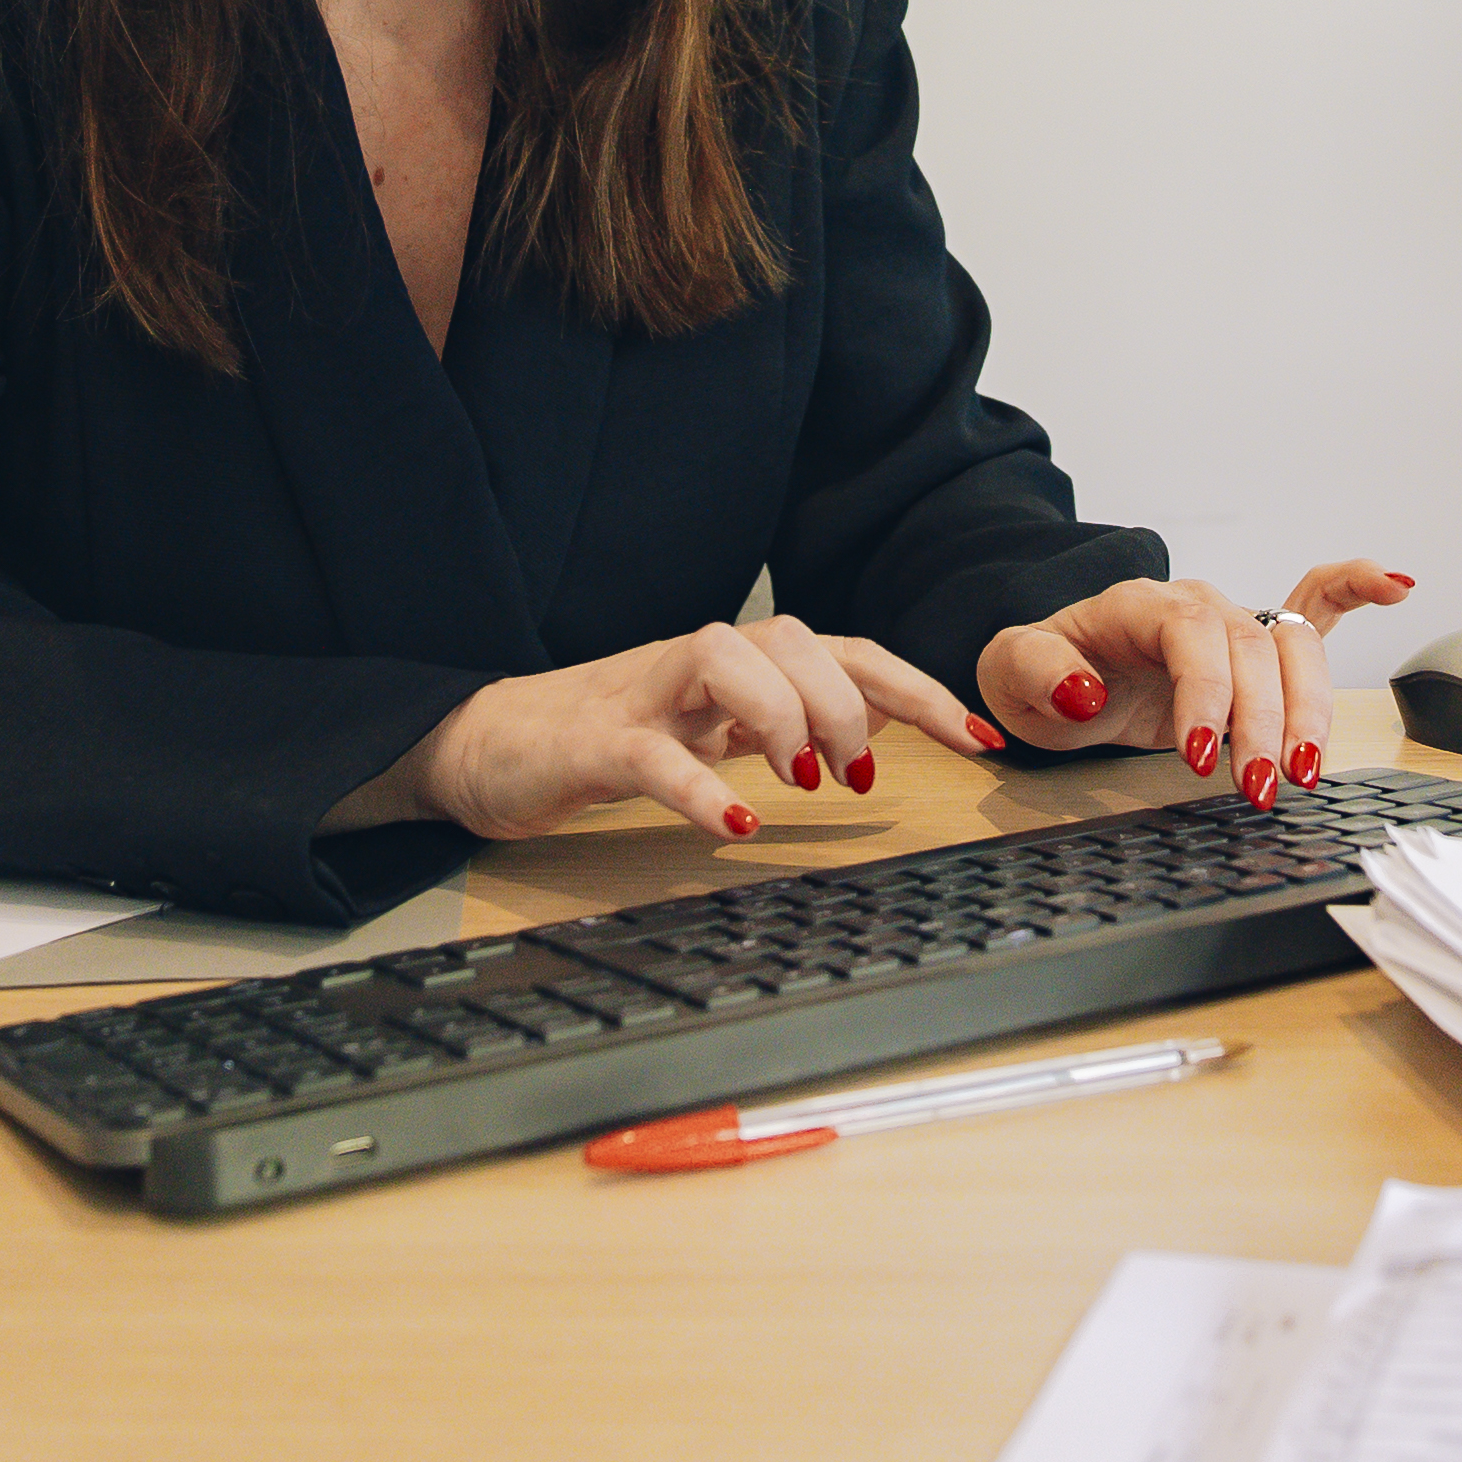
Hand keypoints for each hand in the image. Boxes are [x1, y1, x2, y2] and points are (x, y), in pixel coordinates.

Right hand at [327, 617, 1000, 845]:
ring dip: (782, 712)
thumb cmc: (605, 742)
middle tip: (859, 774)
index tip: (981, 737)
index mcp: (735, 669)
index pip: (844, 651)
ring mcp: (641, 696)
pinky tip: (735, 823)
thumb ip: (775, 728)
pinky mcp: (591, 742)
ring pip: (725, 659)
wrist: (480, 748)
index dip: (917, 686)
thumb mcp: (708, 735)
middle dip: (849, 698)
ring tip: (806, 780)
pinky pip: (650, 752)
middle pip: (793, 638)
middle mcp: (697, 666)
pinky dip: (698, 785)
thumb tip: (866, 747)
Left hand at [976, 563, 1416, 810]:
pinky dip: (1357, 591)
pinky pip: (1315, 604)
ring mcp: (1232, 622)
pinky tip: (1398, 584)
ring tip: (1305, 772)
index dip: (1207, 693)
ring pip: (1294, 651)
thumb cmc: (1041, 672)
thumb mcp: (1009, 673)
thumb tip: (1086, 691)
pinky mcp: (1254, 647)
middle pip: (1253, 650)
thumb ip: (1039, 672)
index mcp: (1140, 605)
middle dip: (1264, 721)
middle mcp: (1196, 606)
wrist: (1053, 672)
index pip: (1193, 636)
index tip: (1200, 756)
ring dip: (1311, 710)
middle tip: (1260, 788)